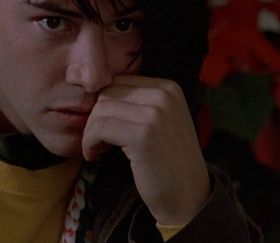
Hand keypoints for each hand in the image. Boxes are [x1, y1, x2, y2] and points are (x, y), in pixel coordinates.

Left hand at [82, 75, 210, 224]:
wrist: (189, 197)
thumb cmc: (168, 160)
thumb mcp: (161, 120)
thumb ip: (138, 103)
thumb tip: (98, 96)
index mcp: (168, 87)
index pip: (119, 82)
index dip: (105, 104)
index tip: (105, 127)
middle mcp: (163, 95)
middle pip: (108, 93)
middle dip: (96, 116)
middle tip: (98, 140)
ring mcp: (154, 114)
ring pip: (101, 109)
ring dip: (90, 131)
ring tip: (98, 148)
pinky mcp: (143, 135)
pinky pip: (100, 128)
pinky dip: (90, 142)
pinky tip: (95, 155)